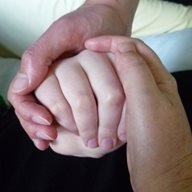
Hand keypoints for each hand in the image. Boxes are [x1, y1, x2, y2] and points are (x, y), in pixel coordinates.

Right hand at [7, 2, 131, 149]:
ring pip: (55, 118)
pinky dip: (79, 128)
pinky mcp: (87, 92)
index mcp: (41, 72)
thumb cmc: (86, 24)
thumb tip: (23, 84)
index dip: (30, 115)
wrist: (108, 22)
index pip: (22, 99)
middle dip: (49, 129)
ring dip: (64, 132)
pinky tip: (83, 139)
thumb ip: (40, 54)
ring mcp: (68, 89)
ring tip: (80, 142)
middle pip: (39, 114)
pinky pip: (76, 114)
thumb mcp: (62, 33)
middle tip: (63, 138)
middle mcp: (51, 83)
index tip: (49, 124)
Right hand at [85, 36, 191, 190]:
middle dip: (107, 54)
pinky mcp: (132, 113)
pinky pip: (116, 93)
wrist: (160, 174)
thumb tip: (121, 48)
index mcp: (158, 80)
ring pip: (120, 76)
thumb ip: (135, 73)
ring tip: (89, 73)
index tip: (90, 44)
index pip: (134, 49)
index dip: (112, 42)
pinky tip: (94, 93)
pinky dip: (104, 89)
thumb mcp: (147, 104)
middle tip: (87, 54)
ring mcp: (141, 100)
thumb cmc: (158, 144)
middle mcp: (151, 87)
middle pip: (127, 59)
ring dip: (105, 72)